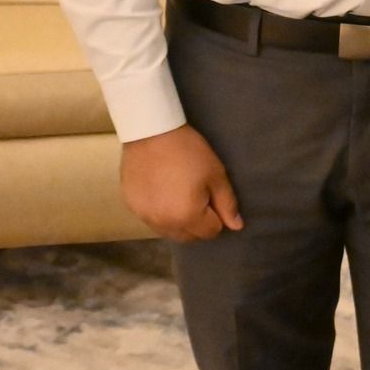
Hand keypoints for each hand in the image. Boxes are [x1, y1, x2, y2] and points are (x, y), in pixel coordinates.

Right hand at [120, 124, 242, 241]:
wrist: (151, 132)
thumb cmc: (188, 152)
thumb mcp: (215, 175)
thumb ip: (227, 204)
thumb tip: (237, 226)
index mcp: (188, 217)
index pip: (211, 232)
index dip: (217, 216)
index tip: (212, 197)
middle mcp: (165, 224)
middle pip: (190, 237)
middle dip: (199, 223)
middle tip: (198, 197)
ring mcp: (145, 217)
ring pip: (169, 231)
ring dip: (179, 222)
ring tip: (179, 197)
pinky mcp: (132, 207)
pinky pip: (152, 220)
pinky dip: (160, 214)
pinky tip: (162, 194)